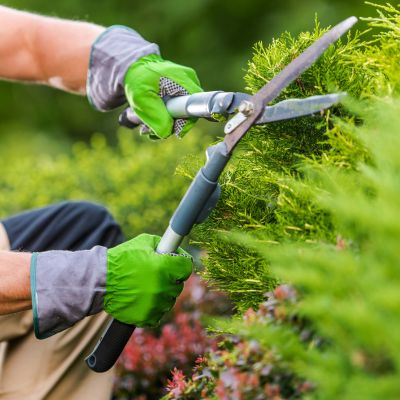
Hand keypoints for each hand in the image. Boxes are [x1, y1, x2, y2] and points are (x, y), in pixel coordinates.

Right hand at [31, 233, 191, 337]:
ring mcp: (155, 304)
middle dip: (170, 278)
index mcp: (164, 267)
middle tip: (156, 274)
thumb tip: (176, 249)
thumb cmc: (122, 259)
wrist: (100, 281)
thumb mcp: (143, 242)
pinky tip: (143, 299)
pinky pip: (159, 314)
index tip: (175, 264)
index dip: (181, 264)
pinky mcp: (147, 317)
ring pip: (169, 300)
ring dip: (162, 294)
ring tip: (147, 287)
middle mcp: (162, 287)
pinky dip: (153, 308)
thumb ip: (163, 244)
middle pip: (178, 284)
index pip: (187, 267)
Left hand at [87, 26, 201, 137]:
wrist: (131, 68)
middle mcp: (189, 84)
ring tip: (143, 126)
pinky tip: (148, 121)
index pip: (194, 109)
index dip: (184, 124)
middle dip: (167, 127)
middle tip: (147, 131)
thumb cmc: (137, 79)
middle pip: (187, 116)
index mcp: (185, 81)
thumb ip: (156, 116)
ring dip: (160, 126)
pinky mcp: (177, 95)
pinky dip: (160, 120)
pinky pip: (174, 114)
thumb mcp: (142, 98)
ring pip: (179, 117)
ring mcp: (184, 90)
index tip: (169, 131)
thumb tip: (167, 133)